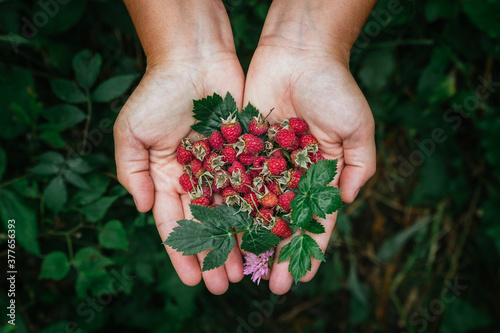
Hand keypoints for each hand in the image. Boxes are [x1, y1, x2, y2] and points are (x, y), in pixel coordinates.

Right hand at [114, 54, 244, 293]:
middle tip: (225, 284)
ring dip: (239, 242)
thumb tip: (146, 210)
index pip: (175, 224)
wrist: (195, 58)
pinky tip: (267, 234)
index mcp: (168, 177)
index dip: (182, 254)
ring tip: (247, 270)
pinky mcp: (248, 153)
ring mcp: (224, 167)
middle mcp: (197, 178)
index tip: (192, 280)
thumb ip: (133, 172)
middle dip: (214, 255)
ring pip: (234, 213)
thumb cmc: (158, 93)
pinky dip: (260, 211)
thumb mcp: (132, 132)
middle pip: (207, 225)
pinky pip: (255, 187)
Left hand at [243, 40, 375, 293]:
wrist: (298, 52)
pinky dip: (225, 206)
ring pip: (253, 208)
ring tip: (240, 268)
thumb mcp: (358, 128)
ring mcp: (263, 163)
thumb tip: (347, 201)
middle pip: (282, 222)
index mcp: (319, 175)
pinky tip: (219, 231)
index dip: (309, 249)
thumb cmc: (334, 87)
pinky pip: (231, 181)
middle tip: (269, 285)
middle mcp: (290, 174)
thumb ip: (358, 166)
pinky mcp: (239, 148)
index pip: (314, 221)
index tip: (302, 277)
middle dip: (276, 253)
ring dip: (248, 239)